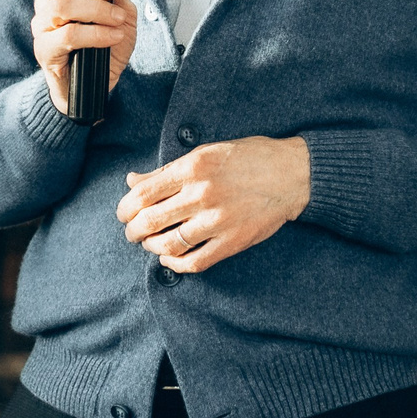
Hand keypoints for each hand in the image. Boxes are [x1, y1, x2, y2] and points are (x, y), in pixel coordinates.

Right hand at [32, 0, 136, 116]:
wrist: (97, 88)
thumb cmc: (105, 48)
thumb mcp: (121, 14)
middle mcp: (46, 5)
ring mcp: (43, 28)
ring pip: (61, 4)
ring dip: (96, 8)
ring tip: (117, 18)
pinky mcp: (45, 51)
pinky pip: (66, 35)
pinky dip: (95, 33)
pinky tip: (112, 36)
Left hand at [117, 137, 309, 272]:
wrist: (292, 174)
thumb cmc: (248, 158)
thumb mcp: (205, 153)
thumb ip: (167, 170)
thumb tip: (132, 181)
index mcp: (193, 167)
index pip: (143, 194)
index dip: (125, 208)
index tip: (124, 213)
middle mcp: (203, 194)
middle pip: (150, 221)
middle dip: (133, 231)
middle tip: (132, 232)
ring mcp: (218, 220)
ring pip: (168, 244)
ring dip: (151, 247)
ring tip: (149, 244)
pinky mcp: (233, 241)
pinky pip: (195, 261)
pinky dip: (175, 264)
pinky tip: (169, 258)